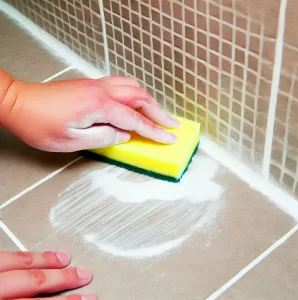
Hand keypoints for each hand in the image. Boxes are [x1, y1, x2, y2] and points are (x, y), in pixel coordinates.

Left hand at [0, 250, 94, 299]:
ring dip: (46, 261)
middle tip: (83, 276)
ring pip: (19, 263)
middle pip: (34, 281)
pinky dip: (24, 254)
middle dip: (62, 279)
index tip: (83, 299)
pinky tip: (34, 255)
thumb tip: (55, 298)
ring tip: (64, 259)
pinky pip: (4, 255)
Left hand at [3, 76, 179, 151]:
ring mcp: (96, 85)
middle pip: (140, 98)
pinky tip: (135, 102)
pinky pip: (121, 84)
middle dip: (159, 112)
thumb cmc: (40, 124)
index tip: (169, 138)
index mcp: (99, 105)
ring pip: (132, 87)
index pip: (136, 119)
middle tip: (172, 124)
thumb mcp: (72, 140)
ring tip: (157, 114)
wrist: (18, 103)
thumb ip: (103, 137)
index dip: (155, 131)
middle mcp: (101, 90)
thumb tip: (124, 135)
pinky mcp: (91, 85)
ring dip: (148, 101)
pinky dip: (135, 93)